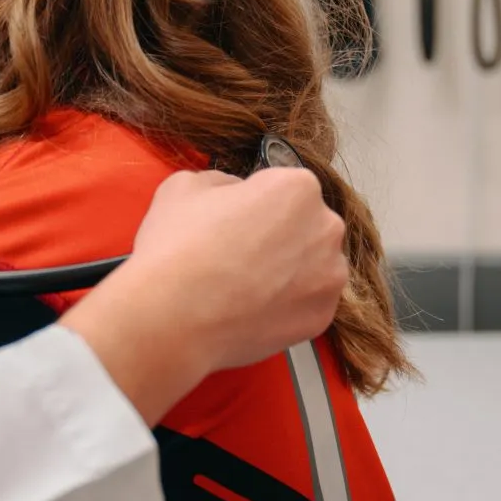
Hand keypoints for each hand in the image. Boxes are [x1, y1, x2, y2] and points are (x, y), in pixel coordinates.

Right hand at [62, 167, 347, 421]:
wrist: (171, 318)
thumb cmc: (176, 247)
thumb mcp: (187, 185)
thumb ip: (225, 182)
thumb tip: (236, 194)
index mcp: (298, 187)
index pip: (284, 187)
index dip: (256, 202)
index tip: (236, 220)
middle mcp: (326, 228)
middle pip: (306, 225)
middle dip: (280, 236)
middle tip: (241, 255)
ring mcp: (329, 276)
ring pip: (314, 265)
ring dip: (289, 270)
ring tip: (247, 286)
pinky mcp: (322, 316)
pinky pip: (308, 303)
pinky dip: (288, 305)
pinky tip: (254, 308)